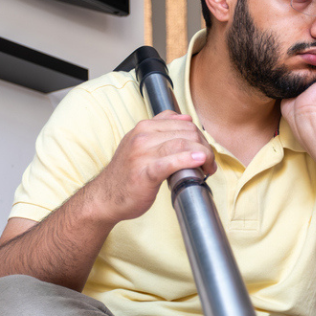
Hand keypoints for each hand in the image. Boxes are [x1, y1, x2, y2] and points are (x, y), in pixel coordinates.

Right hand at [86, 111, 215, 222]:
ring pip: (183, 144)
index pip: (184, 122)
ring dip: (203, 155)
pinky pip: (170, 162)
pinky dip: (188, 159)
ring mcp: (142, 154)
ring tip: (208, 168)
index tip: (205, 151)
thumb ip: (161, 130)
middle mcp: (142, 136)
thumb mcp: (140, 144)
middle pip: (187, 132)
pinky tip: (199, 162)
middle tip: (210, 164)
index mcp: (144, 127)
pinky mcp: (144, 172)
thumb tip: (186, 118)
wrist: (105, 197)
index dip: (201, 136)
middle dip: (205, 147)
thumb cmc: (127, 174)